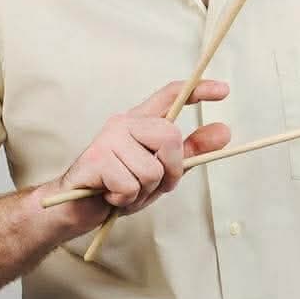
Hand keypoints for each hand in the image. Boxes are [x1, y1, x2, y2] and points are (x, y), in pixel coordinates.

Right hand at [45, 79, 231, 240]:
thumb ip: (190, 152)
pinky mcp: (95, 159)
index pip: (171, 95)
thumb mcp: (161, 172)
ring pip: (151, 169)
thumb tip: (225, 131)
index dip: (198, 90)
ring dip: (143, 191)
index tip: (224, 90)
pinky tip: (110, 195)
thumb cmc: (118, 188)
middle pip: (169, 137)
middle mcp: (124, 124)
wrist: (75, 209)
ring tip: (124, 190)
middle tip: (154, 185)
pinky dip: (125, 199)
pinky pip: (130, 185)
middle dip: (171, 170)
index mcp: (140, 123)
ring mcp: (108, 139)